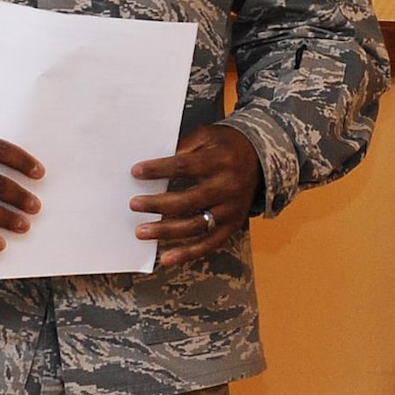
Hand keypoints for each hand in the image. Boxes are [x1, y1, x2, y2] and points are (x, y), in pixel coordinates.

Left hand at [130, 125, 260, 267]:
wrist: (259, 158)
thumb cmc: (224, 146)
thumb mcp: (206, 137)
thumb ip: (182, 148)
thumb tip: (151, 165)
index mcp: (219, 161)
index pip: (184, 166)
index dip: (159, 170)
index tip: (136, 172)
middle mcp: (227, 187)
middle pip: (189, 200)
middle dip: (158, 204)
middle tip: (134, 204)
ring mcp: (231, 209)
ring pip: (196, 225)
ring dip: (166, 231)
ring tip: (141, 232)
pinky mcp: (233, 225)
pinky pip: (209, 243)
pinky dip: (187, 253)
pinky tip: (166, 258)